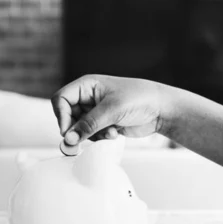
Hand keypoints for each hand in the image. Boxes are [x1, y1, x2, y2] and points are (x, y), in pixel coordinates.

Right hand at [51, 74, 165, 143]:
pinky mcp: (104, 123)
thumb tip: (68, 138)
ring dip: (93, 134)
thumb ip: (88, 124)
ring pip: (80, 129)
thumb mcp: (112, 110)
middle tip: (87, 138)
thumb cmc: (140, 98)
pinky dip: (100, 137)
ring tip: (110, 132)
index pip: (61, 99)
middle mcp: (89, 97)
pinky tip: (115, 133)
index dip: (62, 116)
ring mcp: (96, 111)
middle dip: (79, 129)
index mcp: (87, 85)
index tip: (68, 132)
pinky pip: (92, 135)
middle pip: (68, 117)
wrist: (161, 109)